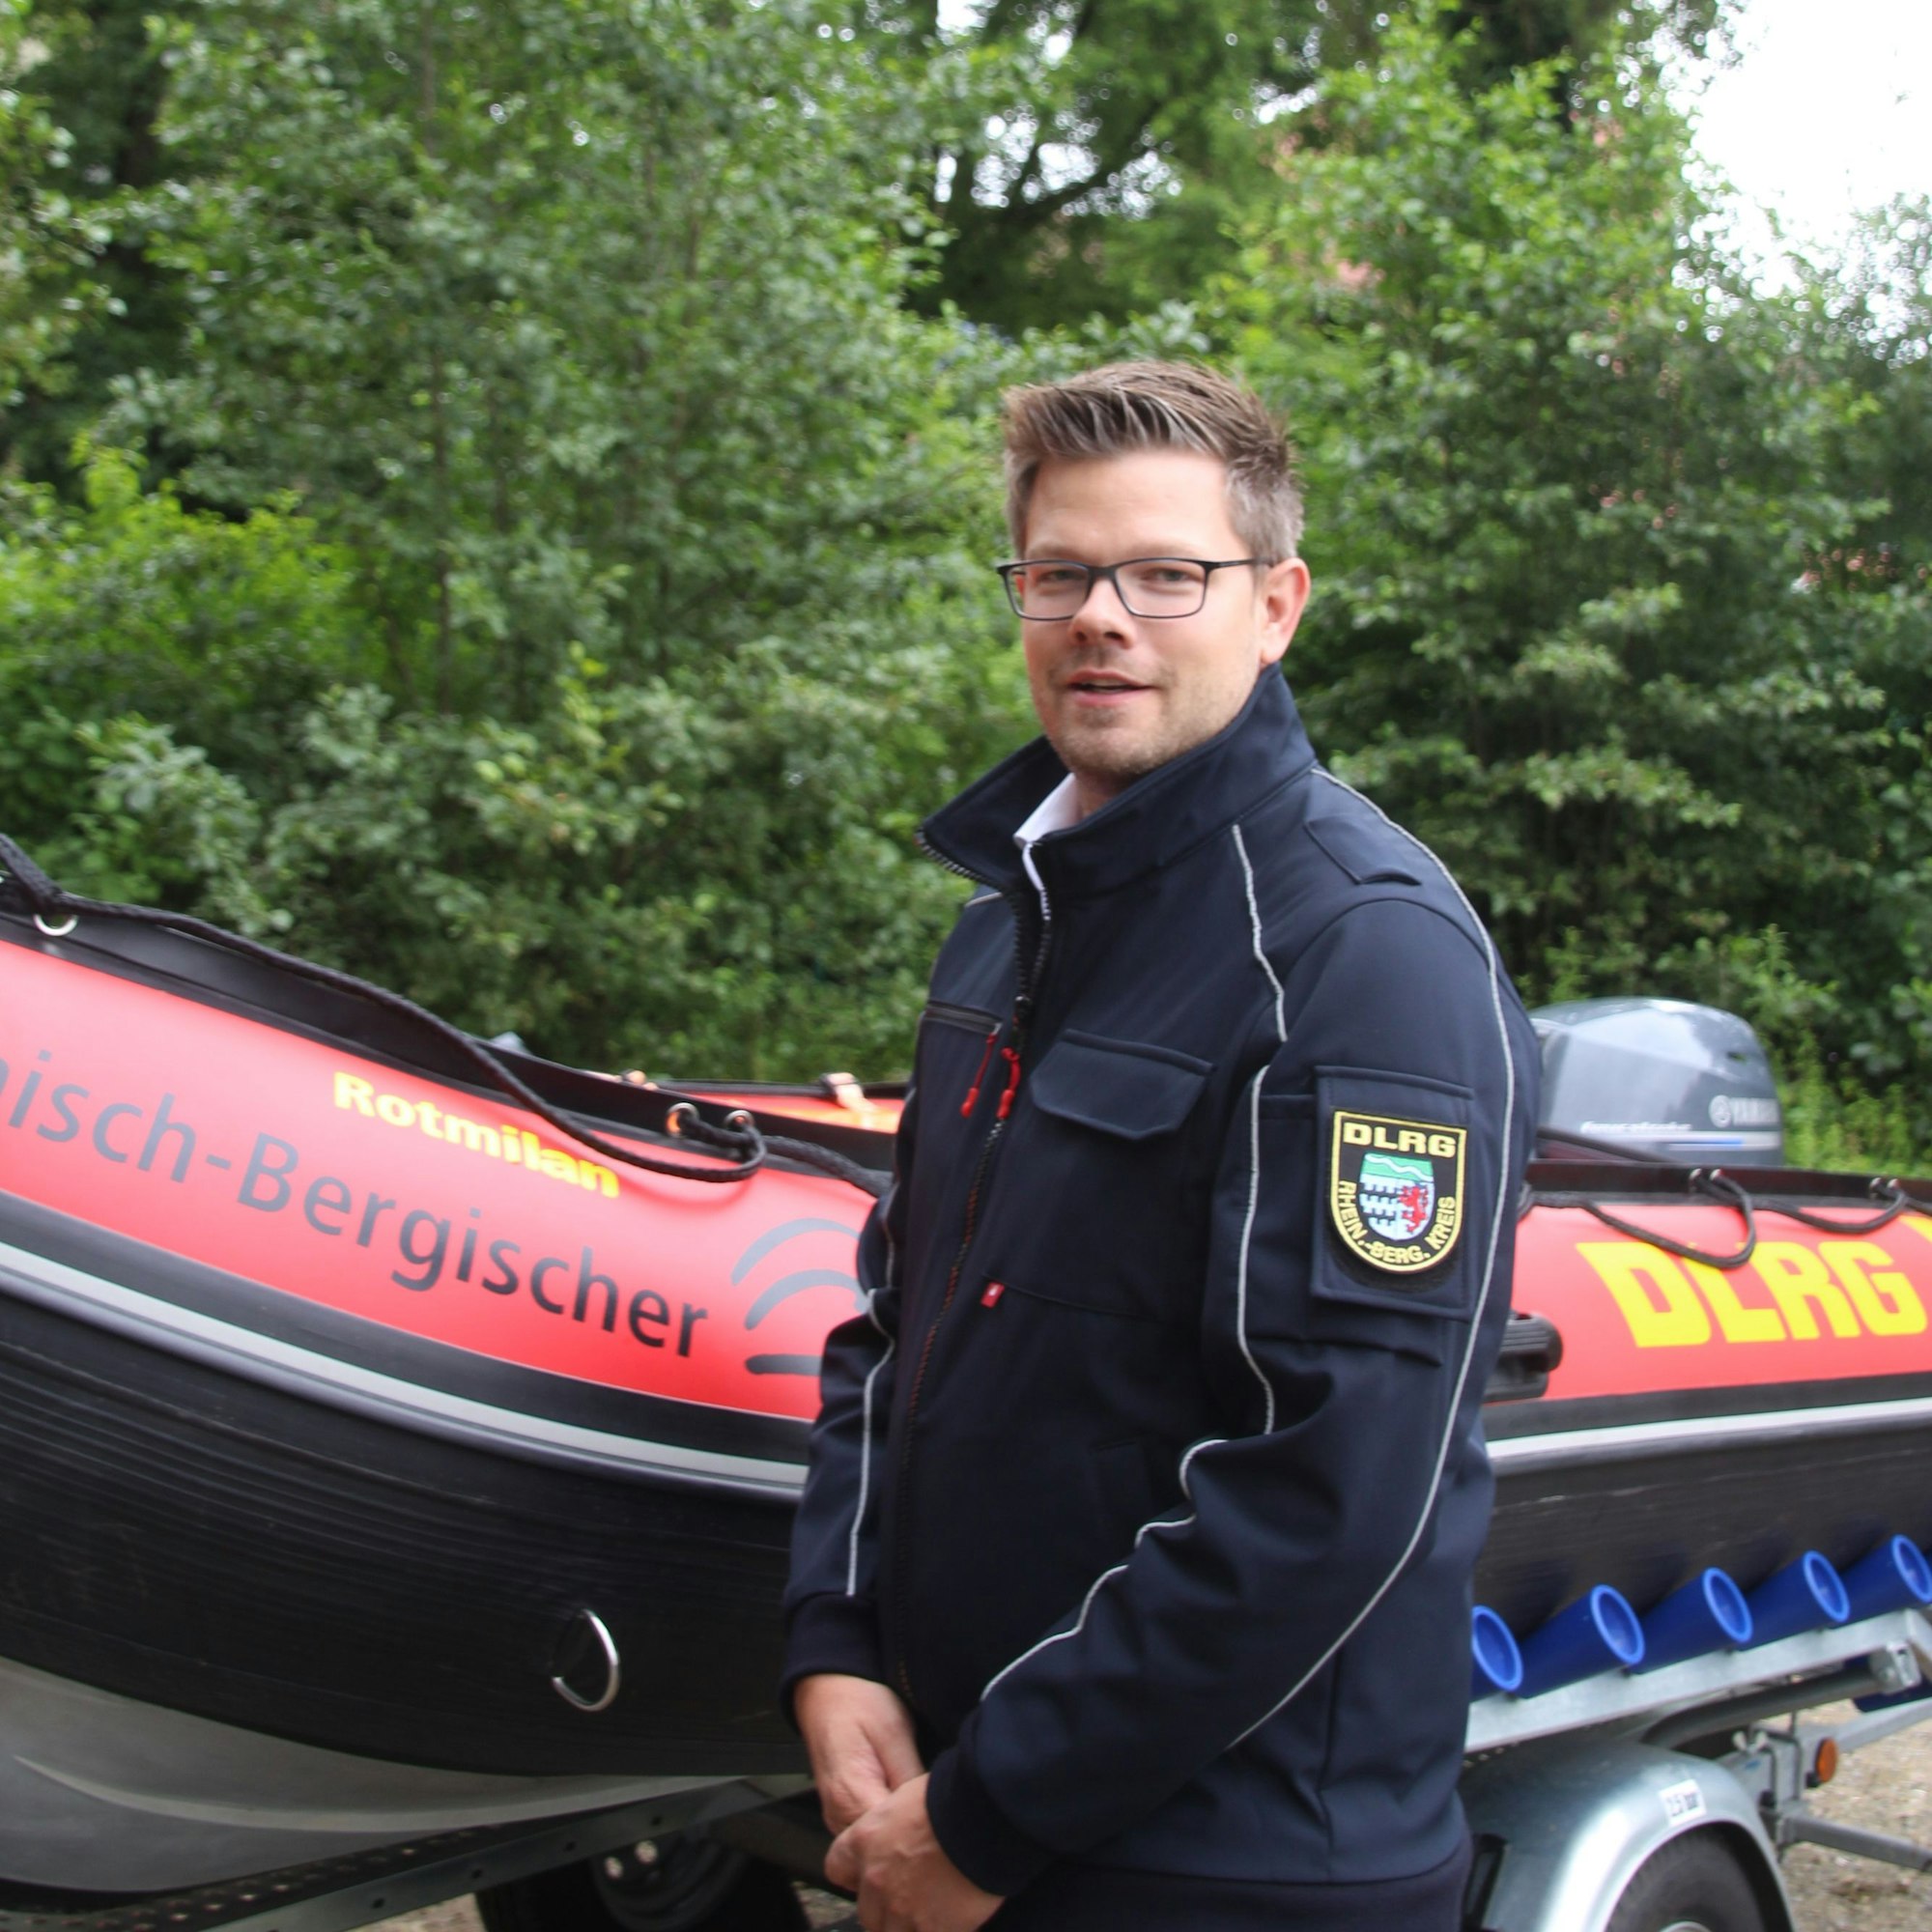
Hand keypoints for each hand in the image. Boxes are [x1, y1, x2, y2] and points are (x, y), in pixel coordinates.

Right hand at [795, 1673, 923, 1836]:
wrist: (826, 1688)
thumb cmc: (857, 1701)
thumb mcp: (894, 1731)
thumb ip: (909, 1777)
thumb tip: (931, 1809)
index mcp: (850, 1796)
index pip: (891, 1841)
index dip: (920, 1831)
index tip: (943, 1815)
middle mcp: (837, 1816)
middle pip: (882, 1849)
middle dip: (913, 1836)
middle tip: (938, 1809)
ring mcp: (838, 1818)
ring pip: (876, 1845)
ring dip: (901, 1832)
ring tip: (922, 1804)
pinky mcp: (843, 1813)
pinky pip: (870, 1832)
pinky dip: (890, 1826)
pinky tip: (907, 1805)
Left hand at [827, 1774, 1003, 1931]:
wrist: (984, 1817)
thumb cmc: (953, 1797)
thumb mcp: (910, 1796)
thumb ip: (895, 1824)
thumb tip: (907, 1830)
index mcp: (865, 1840)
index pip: (837, 1867)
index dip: (855, 1874)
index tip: (870, 1876)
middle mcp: (876, 1879)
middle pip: (867, 1912)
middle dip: (886, 1909)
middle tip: (912, 1897)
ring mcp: (901, 1909)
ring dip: (909, 1926)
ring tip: (933, 1911)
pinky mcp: (931, 1929)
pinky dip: (938, 1930)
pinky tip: (952, 1920)